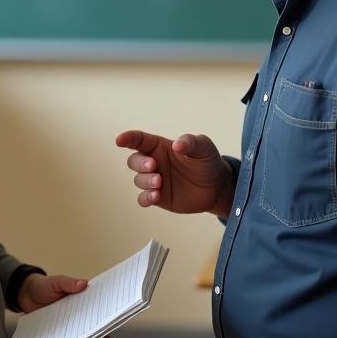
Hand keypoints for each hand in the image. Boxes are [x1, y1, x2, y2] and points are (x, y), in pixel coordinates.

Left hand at [17, 274, 111, 337]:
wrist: (25, 295)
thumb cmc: (43, 286)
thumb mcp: (55, 282)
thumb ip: (68, 283)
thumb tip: (84, 283)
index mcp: (80, 301)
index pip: (96, 310)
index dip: (104, 317)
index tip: (111, 323)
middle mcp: (76, 316)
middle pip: (91, 327)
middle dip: (100, 335)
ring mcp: (67, 326)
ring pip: (80, 337)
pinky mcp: (56, 335)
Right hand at [115, 129, 234, 216]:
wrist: (216, 187)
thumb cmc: (207, 162)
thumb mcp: (204, 147)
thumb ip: (191, 142)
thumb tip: (177, 144)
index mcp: (160, 147)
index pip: (139, 140)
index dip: (128, 138)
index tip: (119, 141)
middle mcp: (154, 163)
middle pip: (134, 160)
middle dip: (139, 163)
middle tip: (153, 166)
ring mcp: (155, 181)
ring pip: (138, 180)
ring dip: (145, 181)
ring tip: (159, 183)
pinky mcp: (159, 198)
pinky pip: (143, 198)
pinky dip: (145, 198)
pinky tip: (155, 196)